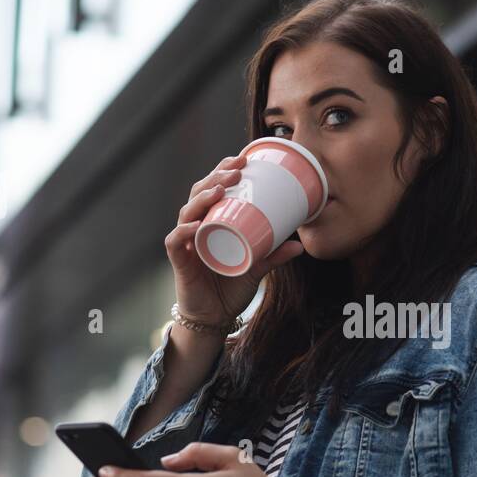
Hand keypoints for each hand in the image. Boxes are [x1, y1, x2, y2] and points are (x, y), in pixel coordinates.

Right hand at [168, 152, 303, 326]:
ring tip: (220, 189)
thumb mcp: (256, 268)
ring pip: (187, 212)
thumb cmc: (230, 286)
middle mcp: (195, 227)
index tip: (242, 160)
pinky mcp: (179, 261)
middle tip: (236, 170)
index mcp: (211, 222)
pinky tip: (196, 224)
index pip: (212, 190)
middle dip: (215, 178)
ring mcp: (185, 243)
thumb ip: (274, 256)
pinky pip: (176, 242)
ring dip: (202, 198)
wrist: (214, 317)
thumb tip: (300, 245)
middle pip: (198, 194)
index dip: (223, 172)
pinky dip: (184, 231)